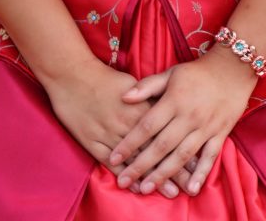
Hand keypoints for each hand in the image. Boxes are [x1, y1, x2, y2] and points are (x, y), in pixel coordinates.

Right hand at [43, 57, 183, 198]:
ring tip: (168, 191)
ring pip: (135, 158)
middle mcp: (126, 121)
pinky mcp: (92, 140)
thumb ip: (148, 96)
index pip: (165, 131)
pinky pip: (110, 162)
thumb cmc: (102, 77)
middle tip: (187, 185)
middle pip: (153, 148)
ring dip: (152, 176)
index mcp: (138, 105)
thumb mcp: (130, 82)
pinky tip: (136, 186)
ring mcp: (109, 132)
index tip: (194, 164)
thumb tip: (165, 107)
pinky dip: (124, 174)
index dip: (179, 147)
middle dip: (171, 168)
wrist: (71, 74)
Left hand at [108, 46, 256, 195]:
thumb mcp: (171, 73)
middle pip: (161, 145)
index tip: (114, 157)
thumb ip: (147, 86)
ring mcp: (205, 126)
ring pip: (182, 155)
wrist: (232, 68)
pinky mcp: (220, 133)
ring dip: (164, 174)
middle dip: (141, 165)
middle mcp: (188, 116)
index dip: (130, 142)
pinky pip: (210, 156)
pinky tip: (190, 188)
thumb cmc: (197, 72)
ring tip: (147, 188)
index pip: (147, 125)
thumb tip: (124, 97)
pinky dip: (201, 173)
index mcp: (174, 100)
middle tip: (123, 182)